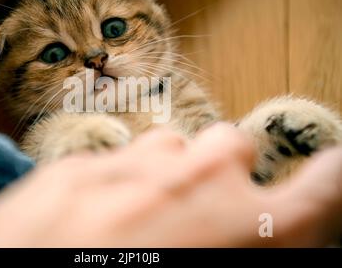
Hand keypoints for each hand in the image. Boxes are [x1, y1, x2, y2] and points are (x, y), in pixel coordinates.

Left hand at [0, 123, 341, 246]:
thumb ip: (241, 246)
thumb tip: (253, 234)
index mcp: (242, 229)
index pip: (319, 189)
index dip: (328, 179)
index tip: (330, 171)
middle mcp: (193, 183)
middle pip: (231, 146)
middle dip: (223, 175)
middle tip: (200, 214)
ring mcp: (129, 166)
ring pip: (171, 145)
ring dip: (169, 172)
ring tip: (142, 214)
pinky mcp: (73, 167)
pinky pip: (117, 157)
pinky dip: (119, 179)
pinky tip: (94, 217)